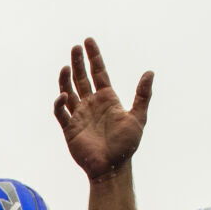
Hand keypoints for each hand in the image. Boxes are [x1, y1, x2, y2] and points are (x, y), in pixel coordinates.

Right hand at [54, 38, 153, 182]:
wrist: (111, 167)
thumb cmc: (126, 146)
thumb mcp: (138, 118)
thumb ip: (142, 95)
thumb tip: (150, 72)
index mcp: (107, 99)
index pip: (98, 72)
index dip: (93, 56)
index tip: (88, 41)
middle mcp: (91, 104)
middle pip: (82, 77)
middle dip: (78, 62)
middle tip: (75, 47)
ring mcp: (79, 115)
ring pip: (69, 90)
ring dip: (66, 78)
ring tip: (65, 66)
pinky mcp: (69, 128)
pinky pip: (61, 112)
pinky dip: (60, 102)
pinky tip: (64, 95)